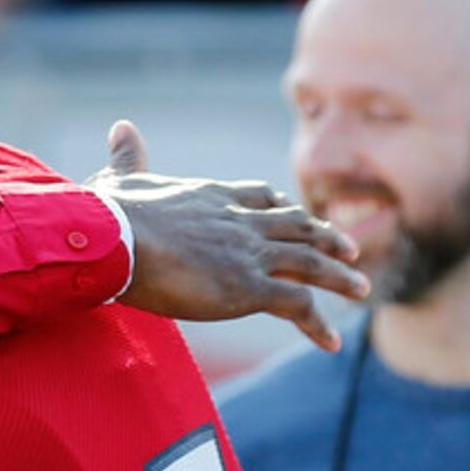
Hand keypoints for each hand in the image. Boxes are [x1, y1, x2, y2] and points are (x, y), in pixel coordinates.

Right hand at [93, 120, 368, 351]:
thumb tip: (120, 128)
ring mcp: (249, 254)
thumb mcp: (120, 179)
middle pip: (297, 226)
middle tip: (350, 248)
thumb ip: (127, 158)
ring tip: (360, 290)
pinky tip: (331, 342)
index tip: (297, 214)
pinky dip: (318, 322)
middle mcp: (241, 221)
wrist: (116, 239)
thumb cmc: (109, 214)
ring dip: (339, 277)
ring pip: (310, 262)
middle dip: (326, 237)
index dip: (283, 208)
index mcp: (214, 196)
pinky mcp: (247, 288)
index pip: (260, 197)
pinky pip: (296, 305)